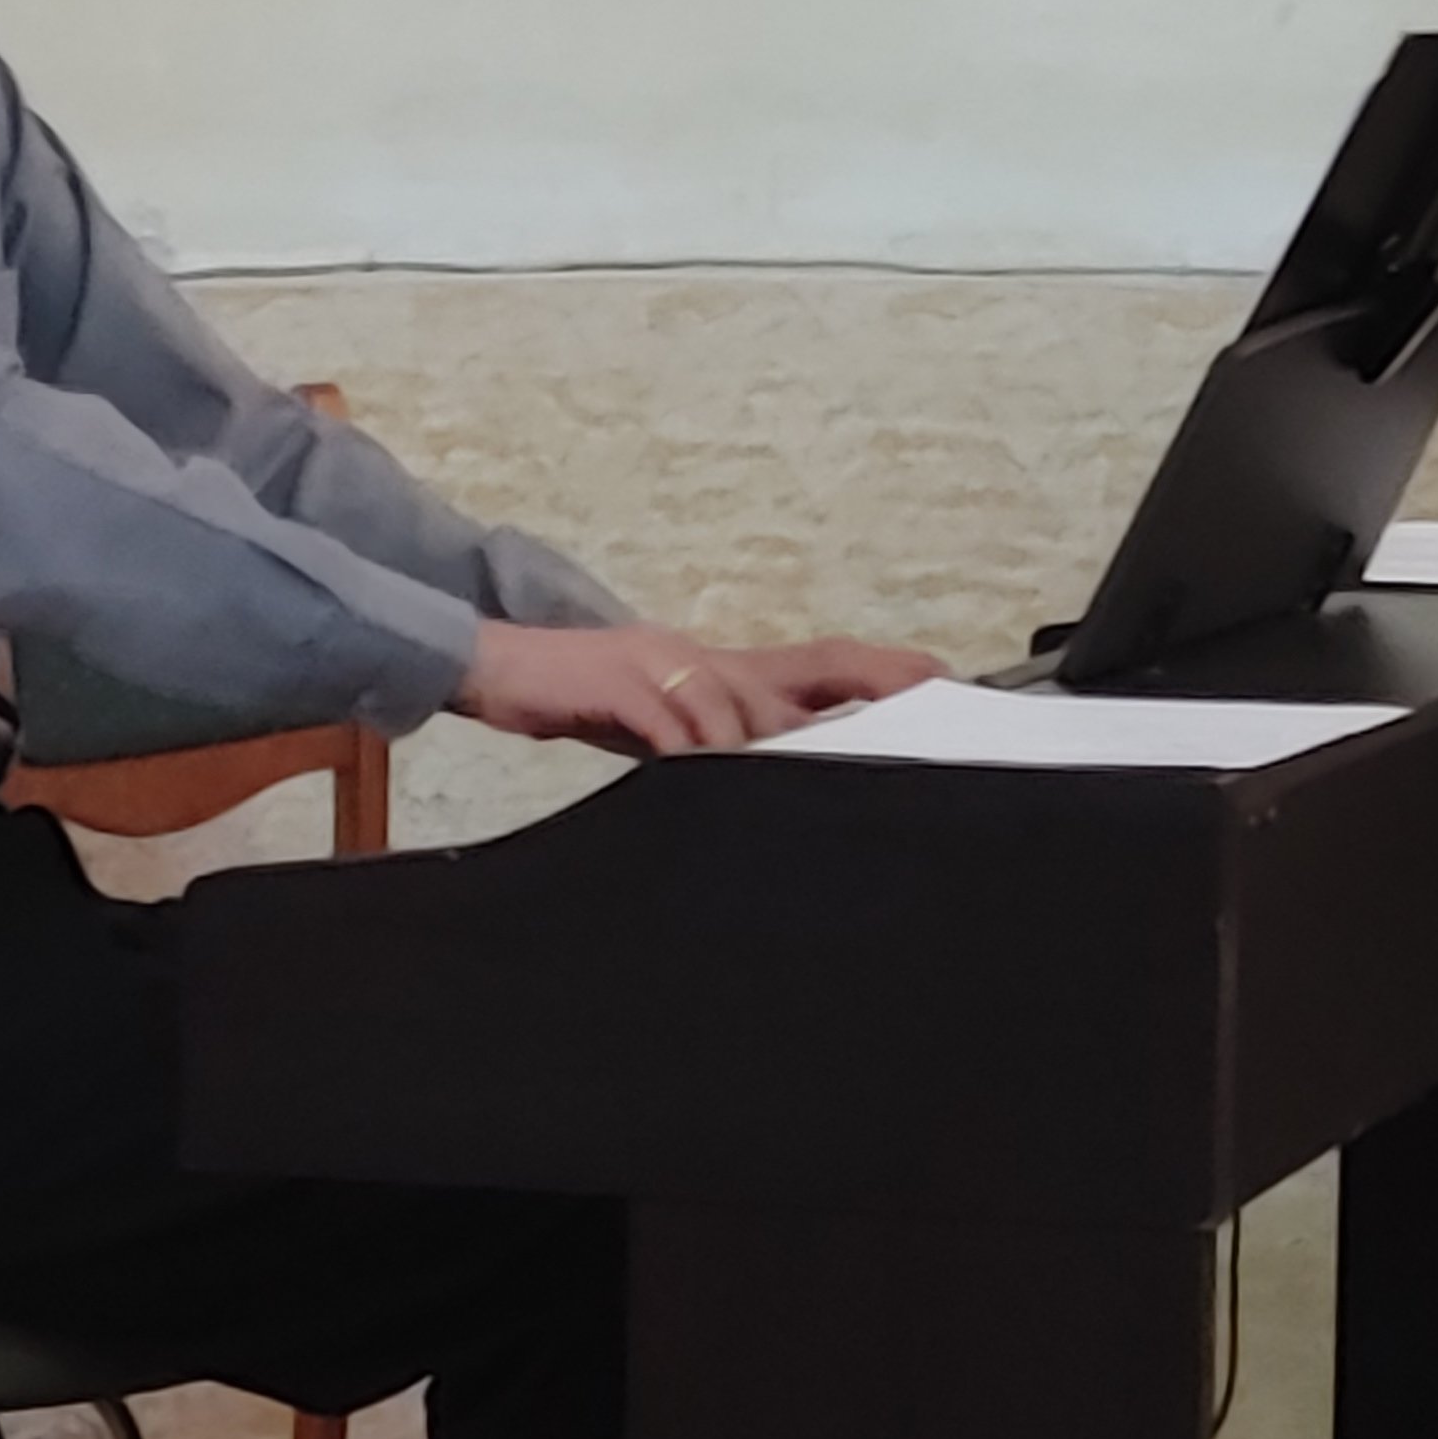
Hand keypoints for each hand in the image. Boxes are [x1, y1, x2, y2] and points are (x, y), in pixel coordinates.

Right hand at [449, 624, 948, 758]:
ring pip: (742, 709)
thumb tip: (769, 775)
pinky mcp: (620, 682)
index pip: (821, 664)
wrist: (497, 666)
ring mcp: (665, 663)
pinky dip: (694, 752)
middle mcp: (707, 657)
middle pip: (806, 672)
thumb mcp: (665, 726)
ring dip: (768, 747)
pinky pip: (673, 722)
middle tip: (919, 712)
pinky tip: (703, 774)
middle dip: (866, 689)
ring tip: (796, 781)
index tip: (940, 682)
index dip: (883, 672)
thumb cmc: (584, 698)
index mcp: (724, 668)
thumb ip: (716, 746)